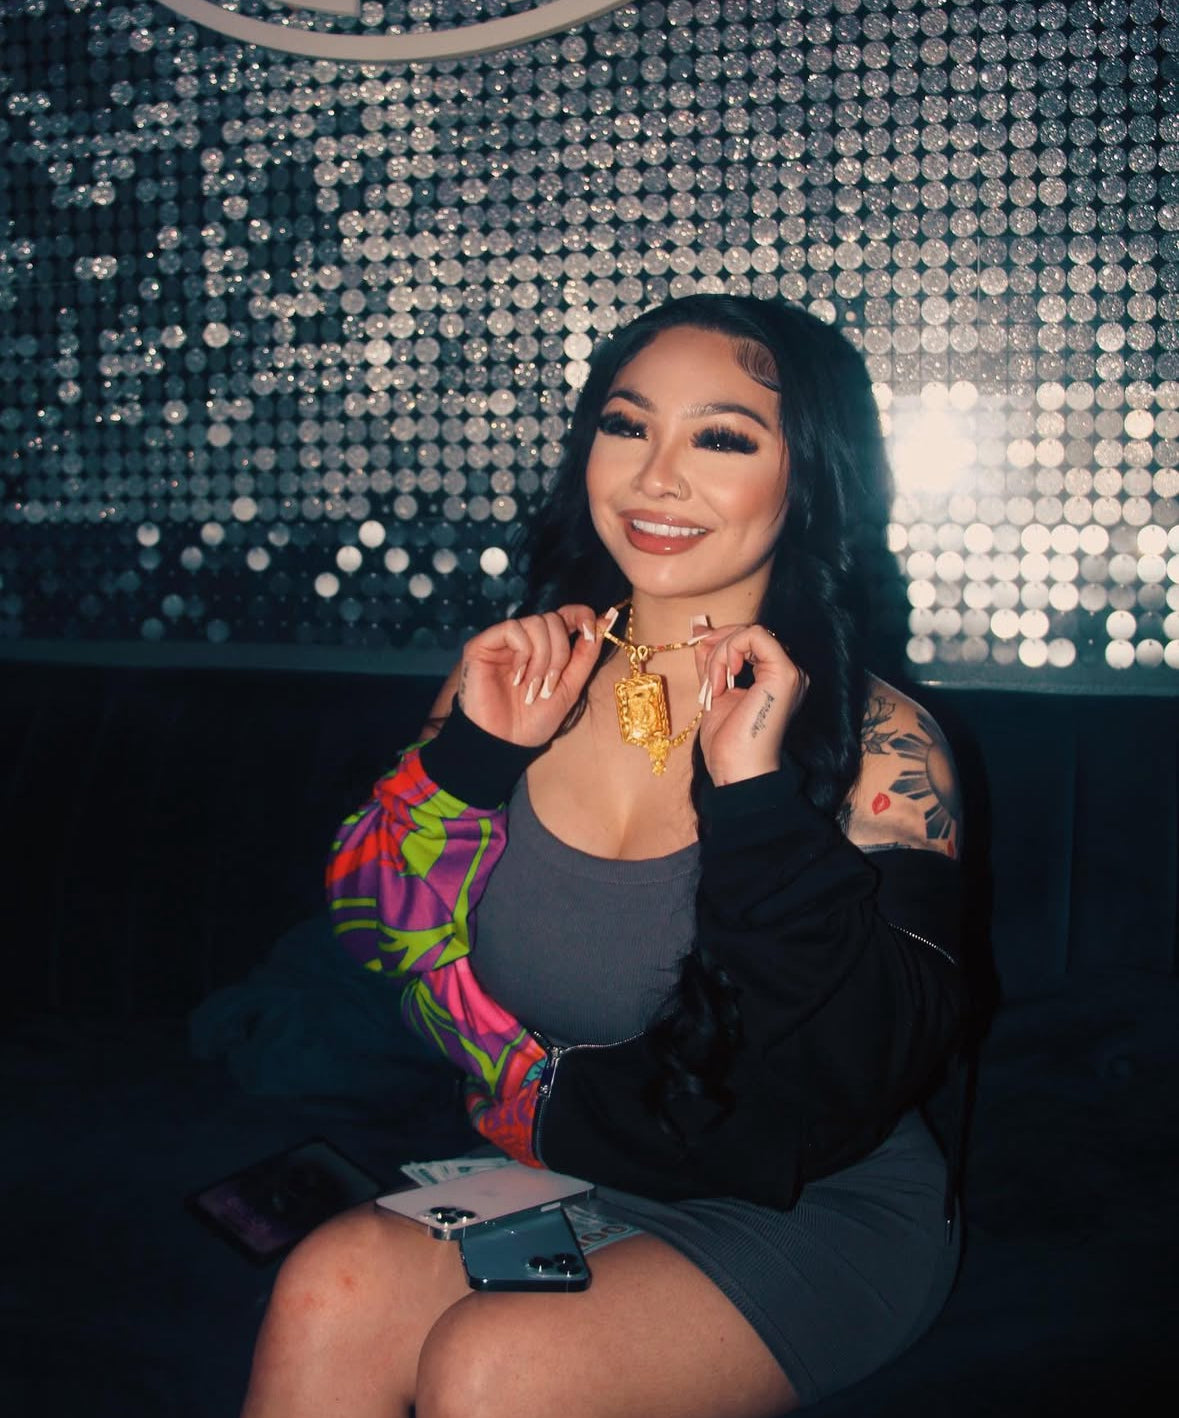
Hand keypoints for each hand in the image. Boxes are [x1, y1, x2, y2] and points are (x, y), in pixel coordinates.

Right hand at [456, 606, 605, 747]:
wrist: (505, 743)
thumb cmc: (534, 720)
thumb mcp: (571, 686)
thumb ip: (587, 653)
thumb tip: (607, 618)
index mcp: (546, 647)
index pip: (566, 613)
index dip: (581, 615)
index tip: (592, 633)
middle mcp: (524, 639)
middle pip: (554, 619)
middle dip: (560, 654)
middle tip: (548, 685)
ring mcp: (503, 641)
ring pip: (536, 622)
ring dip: (542, 659)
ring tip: (532, 688)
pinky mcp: (482, 644)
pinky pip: (513, 629)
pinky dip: (522, 654)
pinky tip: (517, 678)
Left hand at [693, 625, 808, 785]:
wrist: (737, 771)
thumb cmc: (729, 744)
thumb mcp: (714, 691)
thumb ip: (712, 662)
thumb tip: (700, 633)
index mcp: (775, 678)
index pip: (749, 640)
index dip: (722, 643)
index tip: (703, 663)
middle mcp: (789, 672)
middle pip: (750, 632)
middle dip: (718, 647)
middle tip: (707, 679)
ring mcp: (791, 672)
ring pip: (750, 632)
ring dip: (720, 655)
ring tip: (714, 688)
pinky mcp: (785, 673)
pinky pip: (754, 636)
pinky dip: (729, 652)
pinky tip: (723, 682)